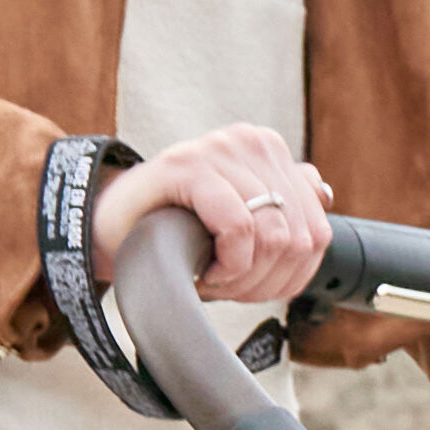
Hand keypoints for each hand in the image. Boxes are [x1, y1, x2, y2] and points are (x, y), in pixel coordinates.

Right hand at [91, 121, 327, 306]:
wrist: (105, 226)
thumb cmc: (172, 225)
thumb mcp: (235, 216)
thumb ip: (281, 201)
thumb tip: (323, 193)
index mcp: (268, 149)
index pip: (317, 230)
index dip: (289, 276)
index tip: (250, 286)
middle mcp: (251, 141)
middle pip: (299, 239)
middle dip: (265, 281)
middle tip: (227, 288)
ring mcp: (220, 149)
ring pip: (274, 237)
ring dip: (244, 278)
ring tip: (214, 279)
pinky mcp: (190, 166)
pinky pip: (239, 228)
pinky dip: (229, 265)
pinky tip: (206, 273)